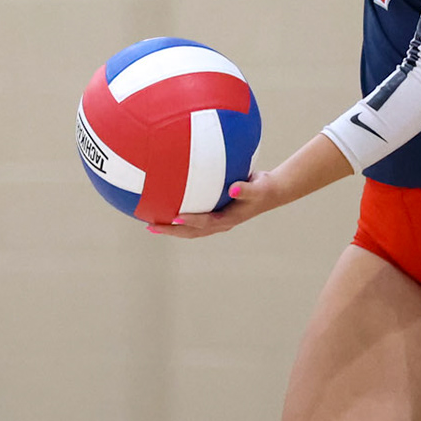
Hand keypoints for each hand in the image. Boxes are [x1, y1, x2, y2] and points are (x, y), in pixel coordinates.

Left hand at [144, 170, 278, 238]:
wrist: (269, 192)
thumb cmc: (263, 188)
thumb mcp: (258, 188)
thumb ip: (246, 189)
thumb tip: (233, 188)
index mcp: (228, 219)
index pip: (206, 223)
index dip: (190, 222)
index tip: (174, 218)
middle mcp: (219, 223)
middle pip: (191, 232)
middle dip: (171, 231)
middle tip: (150, 227)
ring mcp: (215, 220)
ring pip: (189, 229)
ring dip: (171, 228)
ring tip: (150, 225)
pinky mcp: (213, 214)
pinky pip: (193, 217)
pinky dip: (178, 215)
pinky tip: (165, 205)